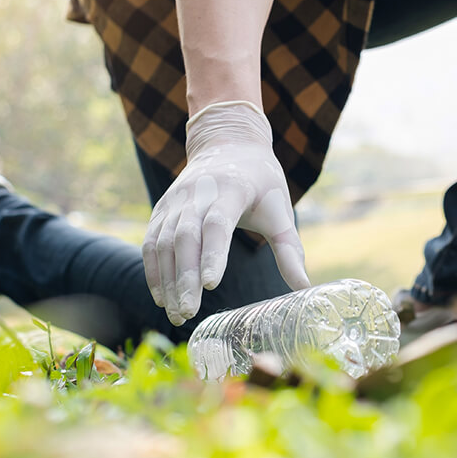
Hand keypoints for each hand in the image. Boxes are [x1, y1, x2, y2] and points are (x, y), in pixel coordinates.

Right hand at [142, 101, 310, 324]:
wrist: (227, 143)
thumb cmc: (260, 183)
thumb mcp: (280, 210)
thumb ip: (290, 249)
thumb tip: (305, 288)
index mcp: (231, 189)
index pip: (217, 223)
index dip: (212, 253)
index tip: (210, 284)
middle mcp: (197, 193)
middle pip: (186, 237)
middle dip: (185, 277)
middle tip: (190, 312)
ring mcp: (175, 200)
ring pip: (163, 243)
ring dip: (167, 280)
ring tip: (177, 314)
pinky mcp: (162, 209)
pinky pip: (151, 242)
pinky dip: (153, 271)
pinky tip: (162, 298)